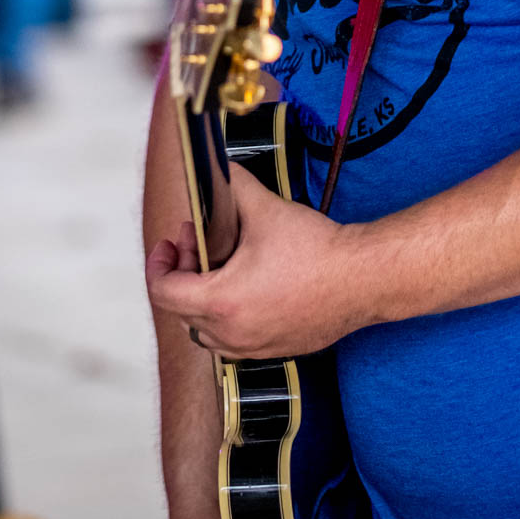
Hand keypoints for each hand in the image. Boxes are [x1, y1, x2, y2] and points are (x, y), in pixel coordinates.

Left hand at [145, 164, 371, 359]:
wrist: (360, 277)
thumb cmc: (317, 251)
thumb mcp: (266, 209)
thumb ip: (234, 186)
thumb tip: (219, 169)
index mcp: (222, 301)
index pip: (164, 292)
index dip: (159, 263)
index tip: (168, 245)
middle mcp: (232, 332)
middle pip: (181, 311)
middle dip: (184, 273)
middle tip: (200, 244)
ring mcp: (254, 347)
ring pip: (206, 331)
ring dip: (203, 299)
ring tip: (222, 267)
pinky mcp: (275, 350)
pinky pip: (234, 341)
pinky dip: (228, 317)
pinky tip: (247, 287)